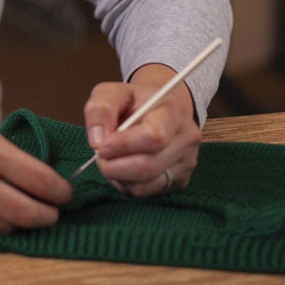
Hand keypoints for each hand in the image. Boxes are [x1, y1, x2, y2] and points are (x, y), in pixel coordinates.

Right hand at [0, 85, 70, 249]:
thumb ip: (4, 155)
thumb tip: (38, 180)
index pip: (42, 181)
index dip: (60, 192)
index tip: (63, 195)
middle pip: (29, 213)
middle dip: (46, 216)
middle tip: (49, 213)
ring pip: (2, 228)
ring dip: (11, 222)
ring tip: (7, 210)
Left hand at [82, 63, 201, 196]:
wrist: (157, 111)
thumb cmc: (134, 102)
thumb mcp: (112, 92)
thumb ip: (100, 109)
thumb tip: (97, 142)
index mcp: (173, 112)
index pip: (154, 137)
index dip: (123, 146)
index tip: (102, 146)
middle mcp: (186, 139)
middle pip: (148, 166)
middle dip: (114, 166)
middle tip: (100, 157)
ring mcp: (186, 163)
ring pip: (146, 185)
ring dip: (118, 177)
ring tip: (111, 160)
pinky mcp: (180, 181)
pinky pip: (147, 192)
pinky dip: (127, 185)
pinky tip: (123, 169)